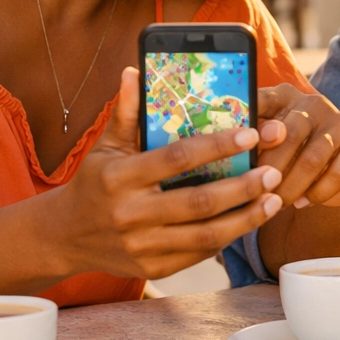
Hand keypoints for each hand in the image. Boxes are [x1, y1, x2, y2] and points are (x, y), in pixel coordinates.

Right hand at [51, 67, 283, 279]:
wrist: (64, 236)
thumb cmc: (93, 183)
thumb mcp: (105, 146)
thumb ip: (125, 112)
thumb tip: (135, 71)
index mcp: (119, 177)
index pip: (176, 158)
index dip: (217, 146)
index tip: (250, 133)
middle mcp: (130, 214)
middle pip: (198, 201)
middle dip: (243, 187)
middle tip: (274, 171)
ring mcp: (141, 246)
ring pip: (205, 234)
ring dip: (246, 218)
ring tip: (275, 199)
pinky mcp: (153, 269)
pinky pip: (198, 253)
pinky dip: (227, 237)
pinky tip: (248, 219)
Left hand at [257, 84, 339, 208]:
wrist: (330, 166)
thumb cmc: (289, 154)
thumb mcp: (267, 144)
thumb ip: (252, 143)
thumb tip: (233, 153)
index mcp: (285, 97)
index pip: (266, 99)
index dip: (254, 114)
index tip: (245, 136)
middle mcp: (314, 104)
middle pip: (290, 134)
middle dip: (272, 167)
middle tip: (259, 191)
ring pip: (313, 159)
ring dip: (292, 187)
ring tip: (279, 202)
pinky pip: (338, 173)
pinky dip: (318, 193)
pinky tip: (304, 201)